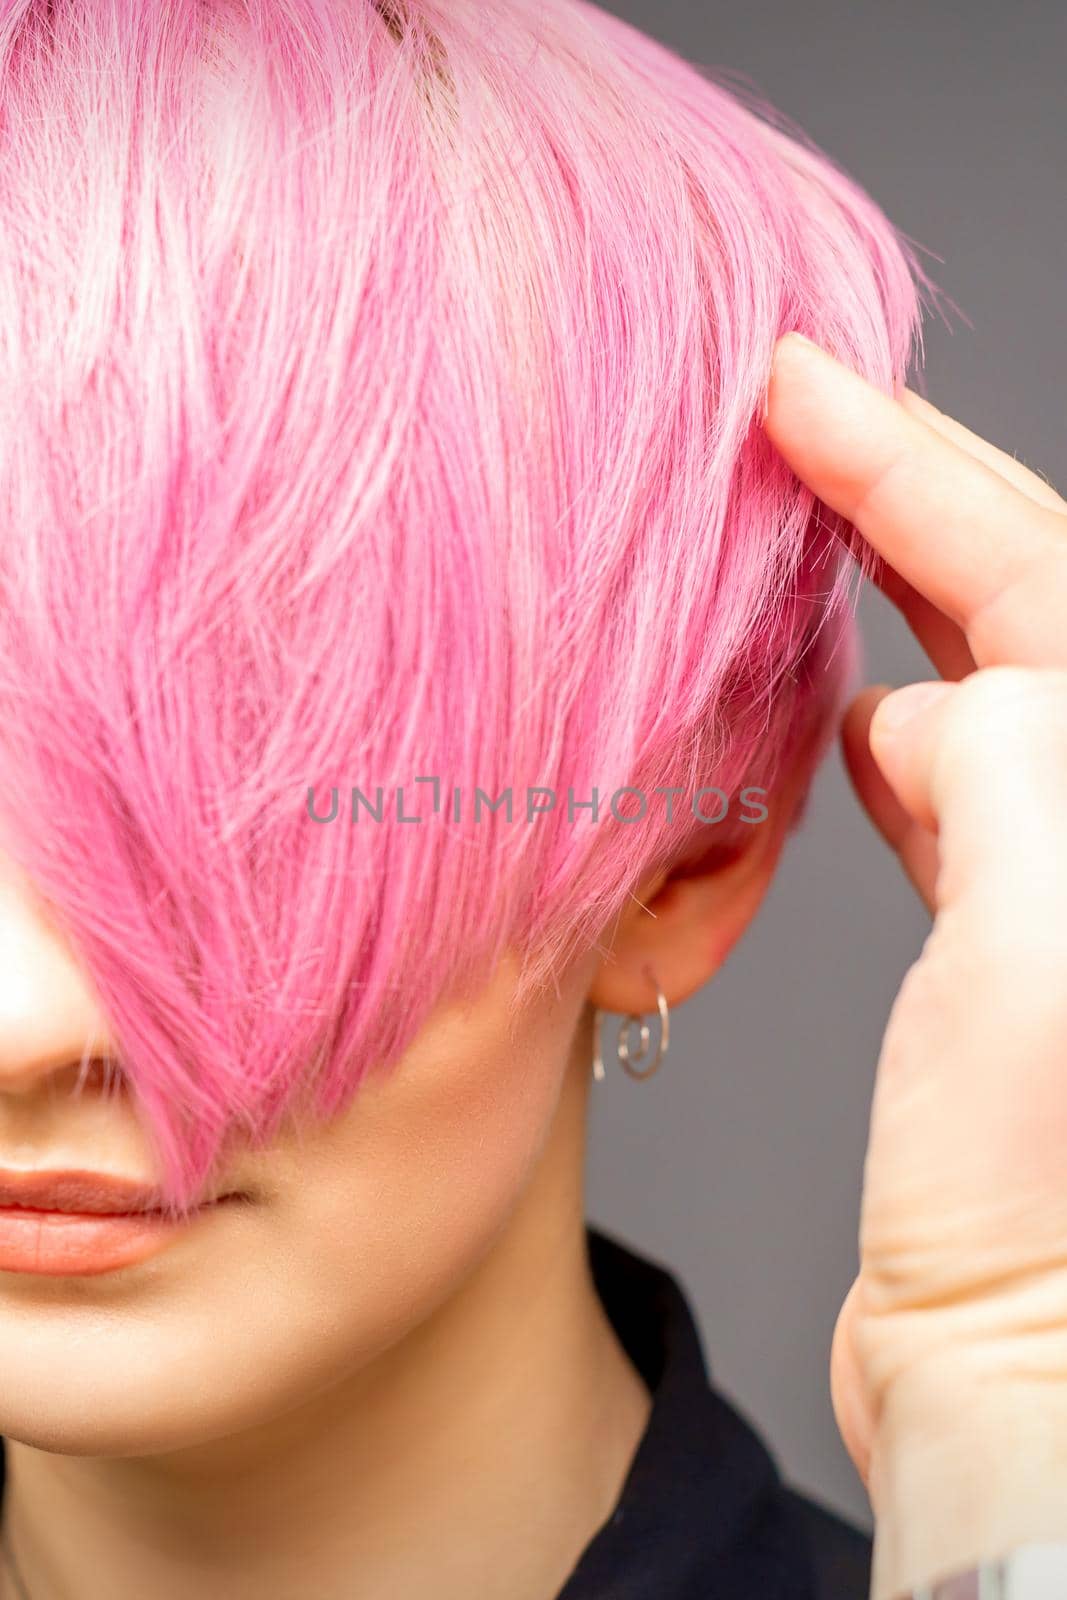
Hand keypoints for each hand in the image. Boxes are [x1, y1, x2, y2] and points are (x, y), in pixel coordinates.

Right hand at [764, 334, 1066, 1599]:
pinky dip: (884, 727)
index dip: (915, 469)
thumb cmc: (1037, 1195)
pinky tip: (837, 715)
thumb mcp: (1039, 942)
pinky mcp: (1003, 950)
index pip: (1042, 579)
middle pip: (1024, 608)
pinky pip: (946, 788)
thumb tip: (931, 705)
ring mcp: (1061, 884)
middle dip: (909, 498)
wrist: (1014, 1370)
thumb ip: (1006, 765)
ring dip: (888, 603)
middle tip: (793, 411)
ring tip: (795, 527)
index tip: (802, 383)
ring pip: (979, 686)